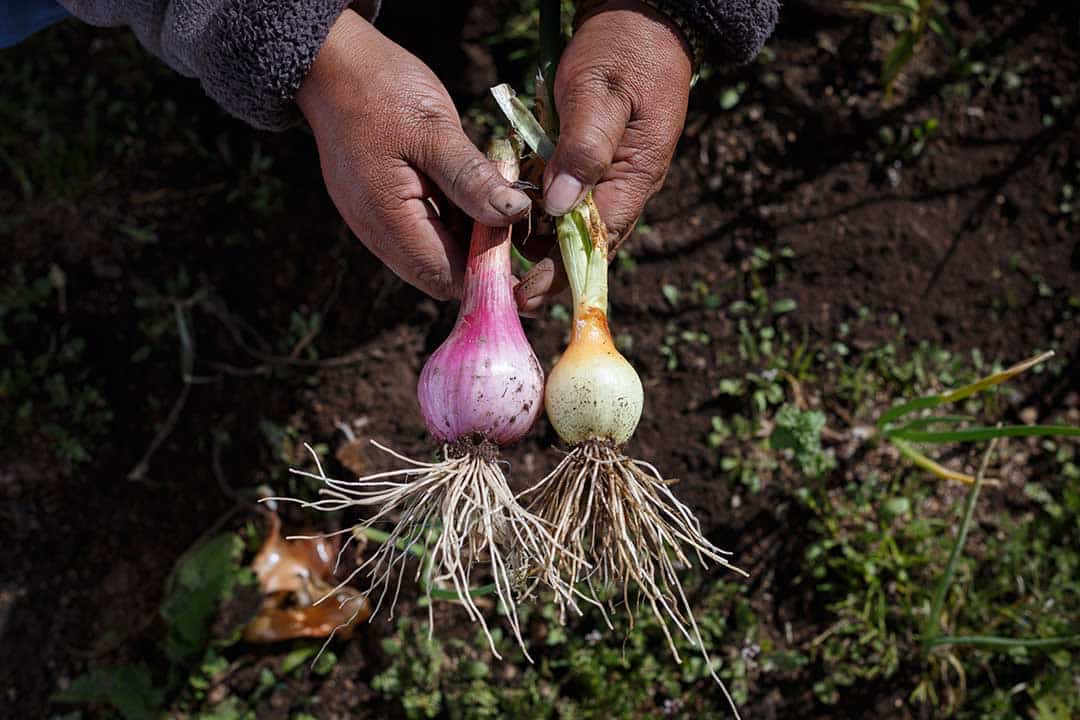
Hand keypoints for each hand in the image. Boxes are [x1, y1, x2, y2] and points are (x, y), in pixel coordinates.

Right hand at [298, 10, 530, 299]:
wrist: (332, 64)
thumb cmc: (381, 89)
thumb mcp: (434, 129)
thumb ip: (472, 178)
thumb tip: (515, 214)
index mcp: (388, 219)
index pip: (446, 277)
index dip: (489, 278)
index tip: (529, 263)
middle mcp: (377, 234)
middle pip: (440, 276)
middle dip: (482, 264)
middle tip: (522, 231)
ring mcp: (376, 225)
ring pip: (434, 257)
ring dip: (470, 243)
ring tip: (501, 207)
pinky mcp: (381, 211)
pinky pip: (424, 234)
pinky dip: (454, 225)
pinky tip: (474, 196)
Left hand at [515, 0, 692, 313]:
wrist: (642, 19)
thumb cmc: (623, 50)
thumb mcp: (599, 93)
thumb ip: (583, 148)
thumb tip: (562, 206)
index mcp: (634, 176)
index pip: (596, 240)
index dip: (561, 271)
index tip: (528, 295)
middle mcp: (625, 186)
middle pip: (584, 243)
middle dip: (547, 269)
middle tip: (507, 291)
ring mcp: (610, 175)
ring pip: (572, 224)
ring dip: (539, 242)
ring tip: (500, 257)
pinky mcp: (594, 162)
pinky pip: (567, 198)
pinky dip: (540, 210)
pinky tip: (512, 215)